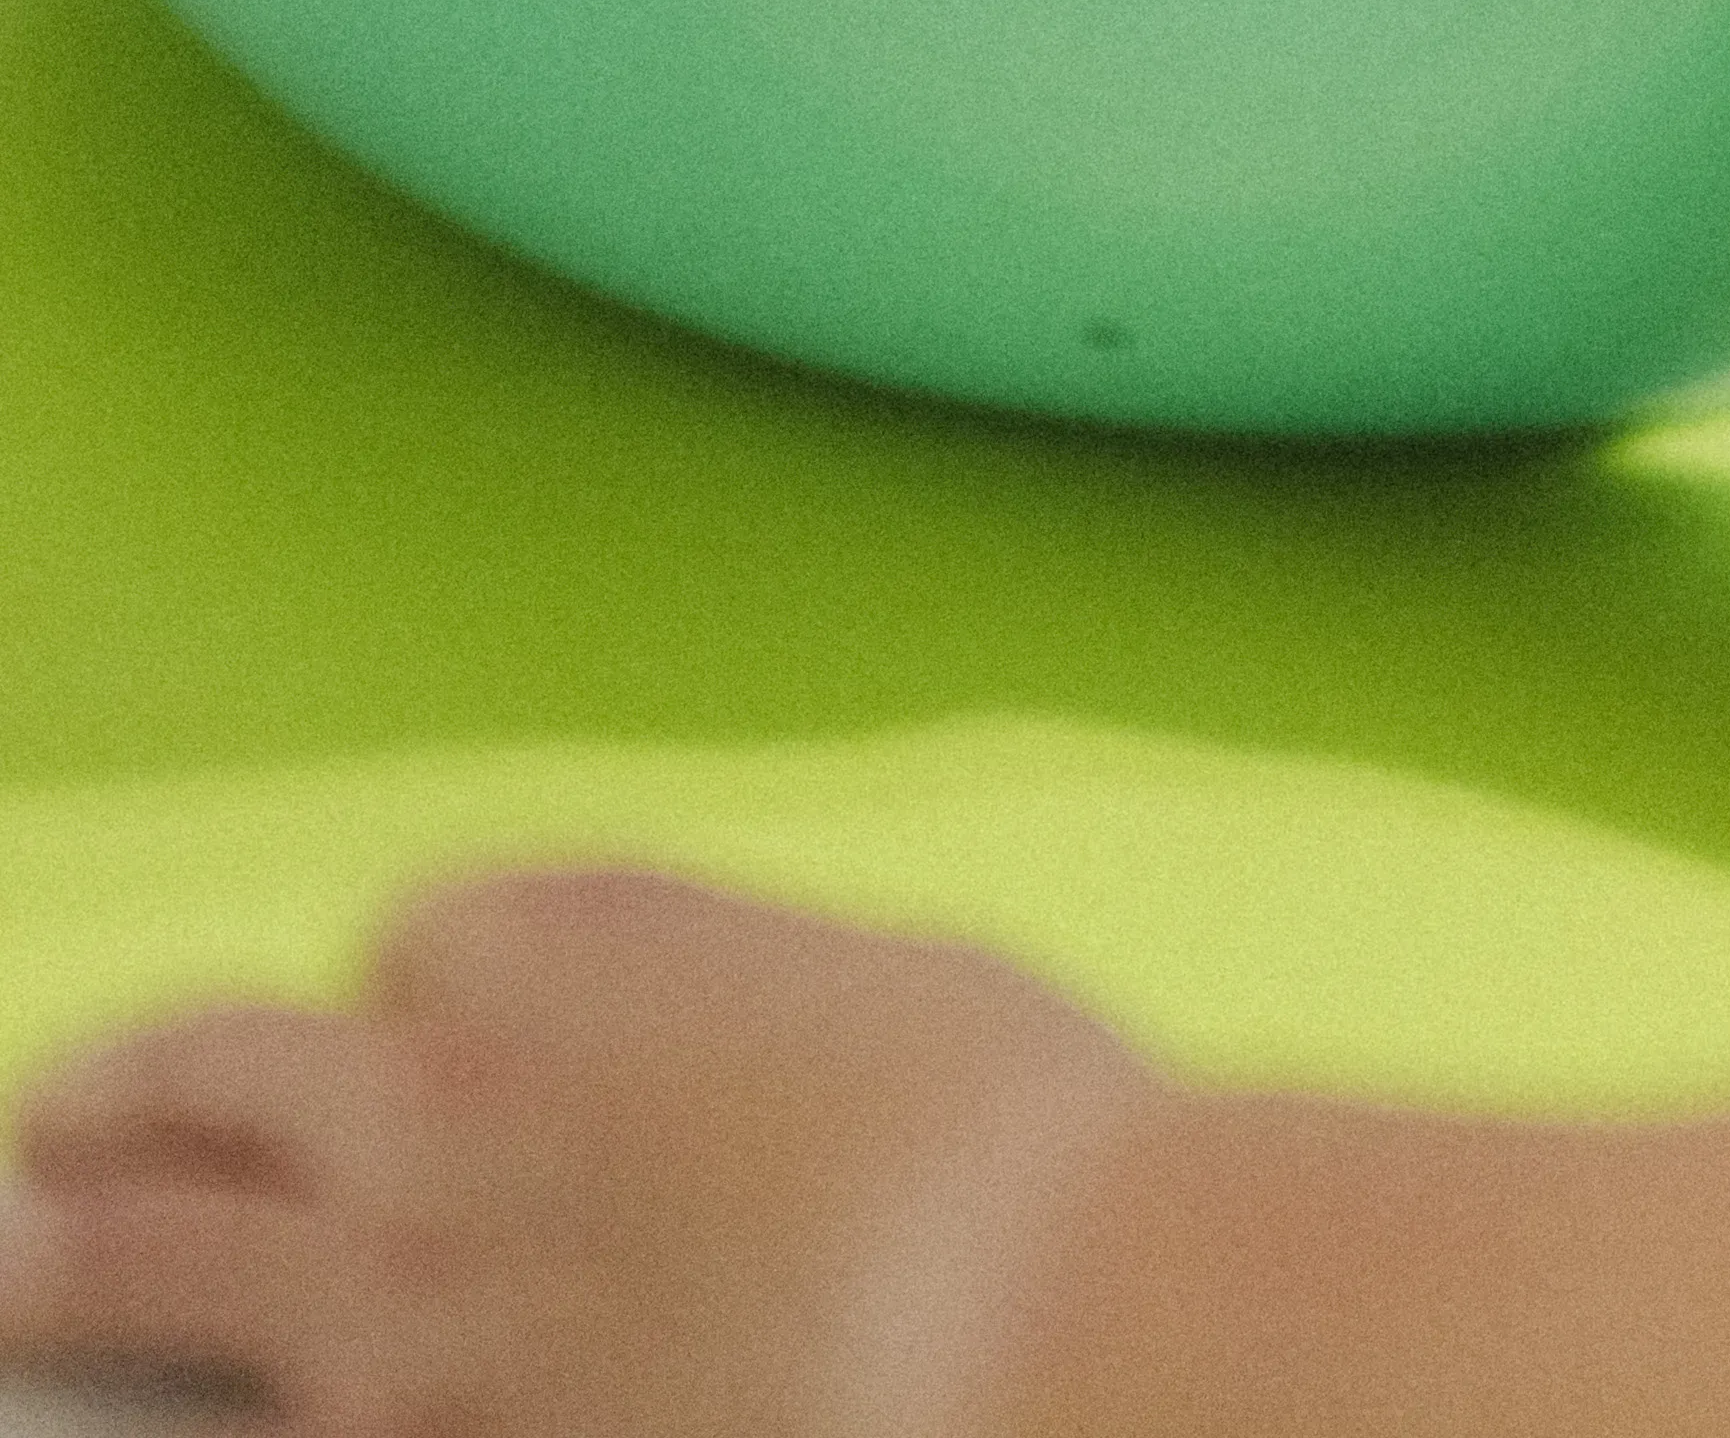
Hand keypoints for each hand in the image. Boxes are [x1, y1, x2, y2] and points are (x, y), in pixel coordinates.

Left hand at [0, 862, 1151, 1436]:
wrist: (1022, 1319)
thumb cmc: (1000, 1148)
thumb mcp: (857, 979)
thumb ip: (709, 982)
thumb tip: (675, 1028)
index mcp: (549, 951)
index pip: (414, 947)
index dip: (426, 1001)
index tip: (435, 1038)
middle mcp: (429, 1103)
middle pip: (203, 1076)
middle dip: (120, 1097)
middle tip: (52, 1129)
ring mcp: (392, 1304)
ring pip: (145, 1252)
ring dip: (62, 1251)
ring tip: (15, 1257)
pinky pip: (255, 1427)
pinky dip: (211, 1415)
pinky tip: (179, 1419)